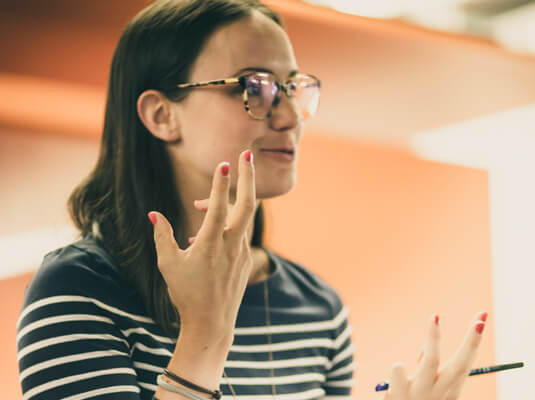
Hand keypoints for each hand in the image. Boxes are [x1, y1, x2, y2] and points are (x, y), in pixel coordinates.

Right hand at [148, 149, 255, 339]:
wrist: (212, 324)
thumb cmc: (186, 294)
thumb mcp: (168, 265)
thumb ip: (162, 236)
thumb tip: (154, 213)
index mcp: (210, 246)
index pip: (219, 209)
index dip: (220, 184)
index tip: (224, 163)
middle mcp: (231, 246)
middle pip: (247, 205)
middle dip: (248, 177)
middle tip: (247, 154)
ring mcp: (242, 252)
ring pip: (242, 217)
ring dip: (228, 202)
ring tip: (199, 203)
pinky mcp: (246, 259)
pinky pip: (238, 232)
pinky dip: (226, 224)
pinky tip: (204, 233)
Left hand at [380, 311, 487, 399]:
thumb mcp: (425, 388)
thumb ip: (426, 367)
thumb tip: (425, 348)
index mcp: (448, 392)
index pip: (465, 363)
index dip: (474, 342)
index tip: (481, 319)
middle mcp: (438, 393)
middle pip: (459, 365)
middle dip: (471, 342)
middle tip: (480, 320)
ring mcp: (420, 394)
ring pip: (430, 362)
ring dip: (434, 338)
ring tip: (435, 317)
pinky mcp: (399, 395)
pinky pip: (398, 374)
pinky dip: (398, 369)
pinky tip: (398, 369)